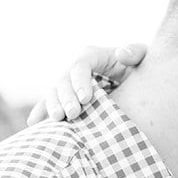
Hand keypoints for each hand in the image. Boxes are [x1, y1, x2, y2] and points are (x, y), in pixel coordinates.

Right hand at [26, 43, 146, 124]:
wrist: (138, 88)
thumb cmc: (141, 70)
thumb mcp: (144, 58)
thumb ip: (136, 53)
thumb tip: (121, 54)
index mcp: (92, 57)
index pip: (80, 65)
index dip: (80, 81)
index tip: (85, 98)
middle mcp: (76, 70)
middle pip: (63, 81)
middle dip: (65, 98)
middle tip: (72, 114)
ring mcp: (69, 86)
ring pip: (53, 93)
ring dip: (52, 106)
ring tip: (57, 120)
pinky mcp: (65, 100)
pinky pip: (49, 105)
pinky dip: (40, 113)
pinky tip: (33, 124)